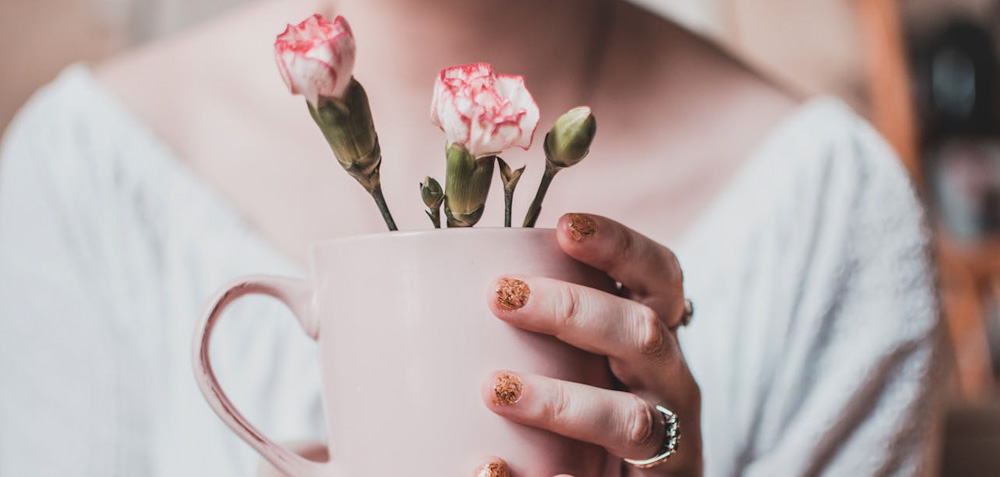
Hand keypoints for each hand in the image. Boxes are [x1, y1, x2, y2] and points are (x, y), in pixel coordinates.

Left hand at [485, 214, 701, 475]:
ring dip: (560, 401)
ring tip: (496, 388)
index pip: (659, 278)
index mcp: (656, 341)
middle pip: (644, 334)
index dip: (621, 247)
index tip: (565, 226)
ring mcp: (668, 445)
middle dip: (574, 310)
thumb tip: (452, 295)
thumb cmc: (594, 418)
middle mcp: (672, 385)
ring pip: (630, 419)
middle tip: (501, 295)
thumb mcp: (587, 364)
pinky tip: (490, 468)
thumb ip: (550, 331)